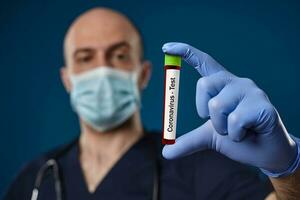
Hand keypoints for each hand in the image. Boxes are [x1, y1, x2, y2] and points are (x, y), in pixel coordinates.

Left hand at [162, 42, 298, 176]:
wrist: (265, 154)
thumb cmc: (239, 139)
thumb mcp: (209, 137)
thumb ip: (188, 141)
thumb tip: (165, 153)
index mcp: (222, 86)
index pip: (204, 62)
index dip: (185, 52)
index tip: (166, 48)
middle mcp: (236, 82)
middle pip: (204, 84)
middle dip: (206, 111)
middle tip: (220, 124)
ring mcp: (251, 92)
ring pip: (218, 105)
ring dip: (222, 127)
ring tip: (237, 131)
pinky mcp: (263, 105)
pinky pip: (235, 120)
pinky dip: (235, 135)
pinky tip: (247, 134)